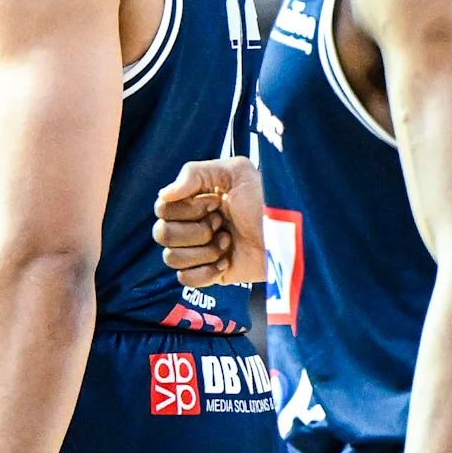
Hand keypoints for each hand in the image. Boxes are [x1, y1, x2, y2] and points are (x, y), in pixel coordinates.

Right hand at [155, 157, 259, 286]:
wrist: (289, 237)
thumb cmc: (267, 201)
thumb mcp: (236, 172)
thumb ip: (193, 172)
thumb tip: (164, 194)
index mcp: (195, 200)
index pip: (163, 208)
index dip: (186, 209)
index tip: (215, 203)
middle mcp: (193, 225)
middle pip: (162, 234)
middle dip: (195, 231)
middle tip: (222, 224)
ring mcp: (199, 251)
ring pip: (171, 258)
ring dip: (203, 251)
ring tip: (228, 243)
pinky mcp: (209, 274)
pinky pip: (185, 279)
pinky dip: (206, 272)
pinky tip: (227, 262)